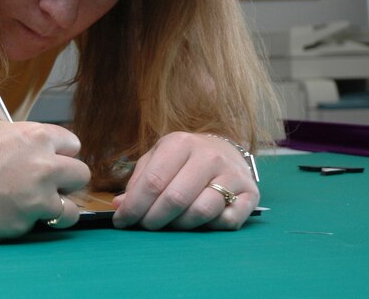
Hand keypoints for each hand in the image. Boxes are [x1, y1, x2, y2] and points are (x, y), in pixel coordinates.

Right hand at [0, 120, 89, 237]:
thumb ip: (27, 144)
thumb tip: (43, 156)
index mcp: (37, 137)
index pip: (73, 144)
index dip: (61, 153)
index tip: (53, 160)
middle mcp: (43, 166)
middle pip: (80, 175)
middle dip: (67, 180)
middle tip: (49, 184)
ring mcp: (35, 199)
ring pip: (70, 209)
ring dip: (56, 207)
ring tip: (34, 205)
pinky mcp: (21, 225)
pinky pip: (35, 225)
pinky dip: (22, 221)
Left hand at [111, 131, 258, 230]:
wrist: (224, 150)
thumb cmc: (183, 159)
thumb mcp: (157, 159)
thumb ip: (138, 181)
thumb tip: (119, 205)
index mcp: (179, 143)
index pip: (153, 182)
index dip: (134, 206)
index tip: (122, 222)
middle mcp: (208, 156)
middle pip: (175, 199)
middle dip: (154, 219)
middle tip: (145, 227)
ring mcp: (232, 174)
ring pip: (201, 211)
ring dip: (180, 226)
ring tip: (170, 225)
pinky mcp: (251, 193)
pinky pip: (228, 221)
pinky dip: (210, 228)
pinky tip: (200, 223)